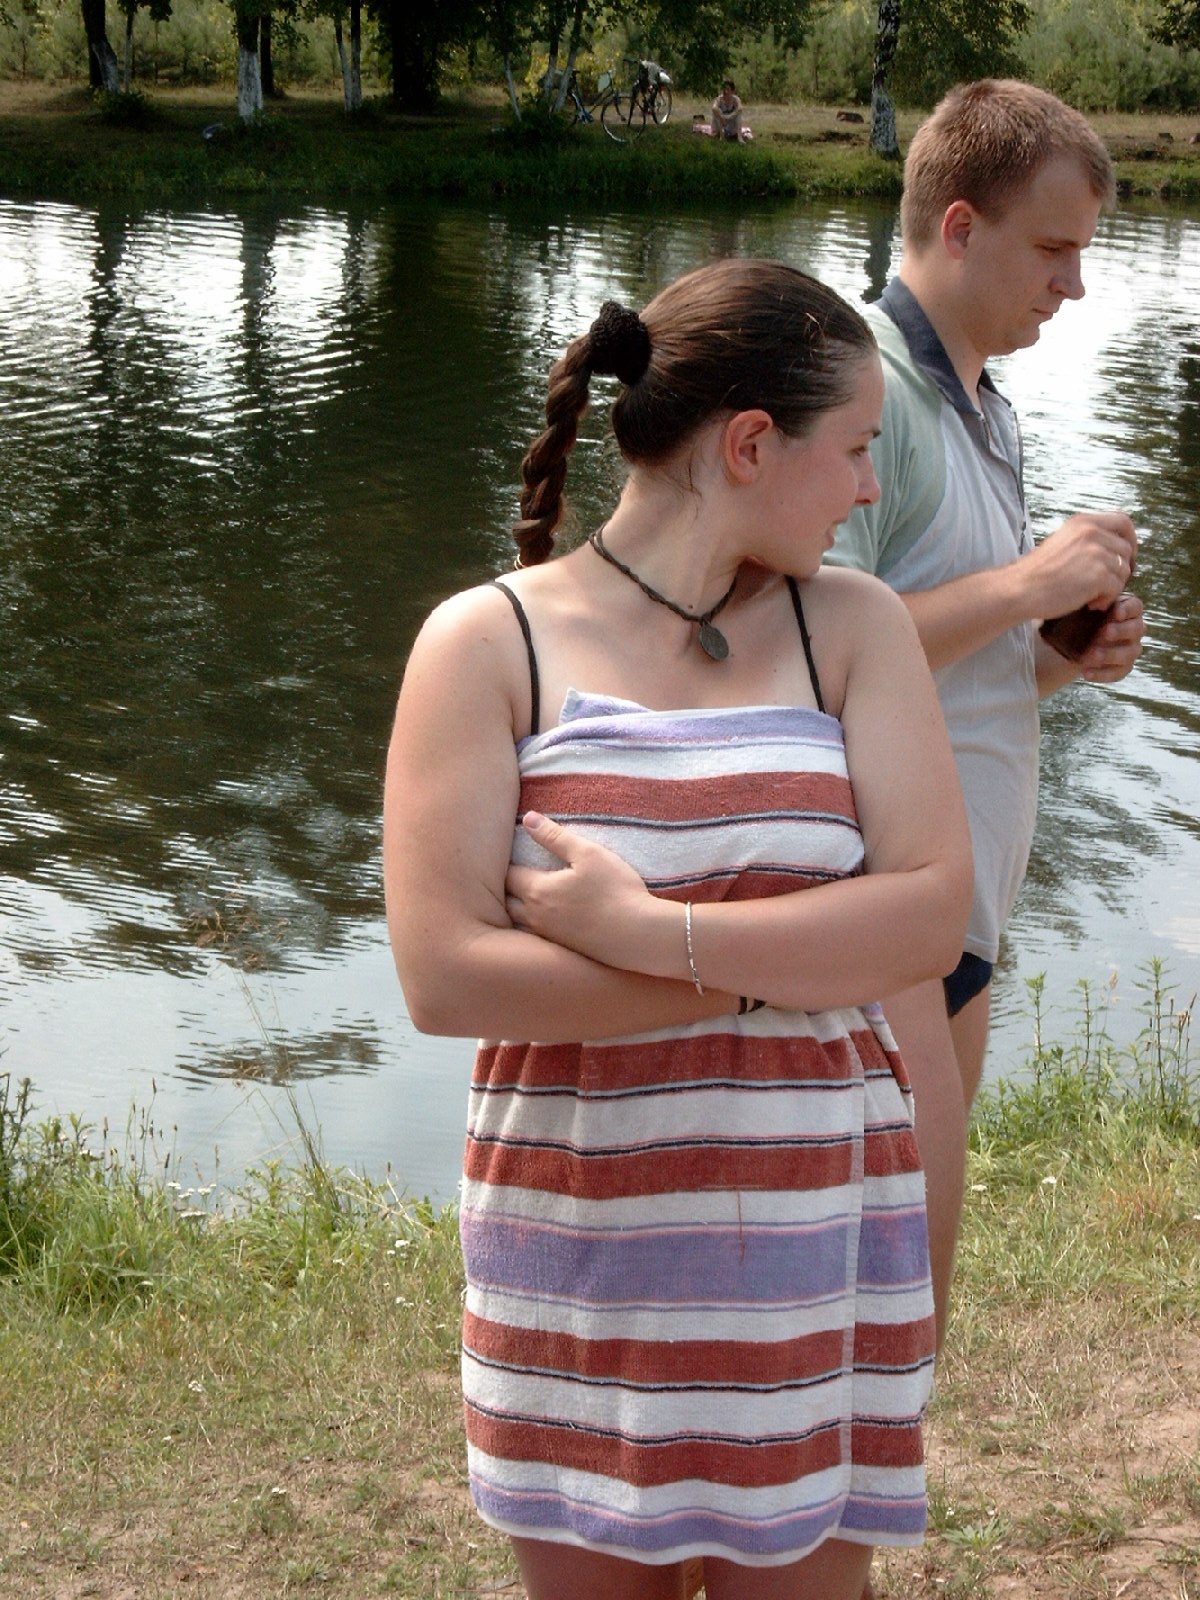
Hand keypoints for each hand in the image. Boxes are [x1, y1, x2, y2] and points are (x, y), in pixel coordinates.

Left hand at [505, 811, 656, 969]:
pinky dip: (531, 926)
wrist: (638, 936)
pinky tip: (547, 919)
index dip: (508, 863)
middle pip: (506, 901)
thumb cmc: (615, 891)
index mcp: (537, 891)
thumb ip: (555, 836)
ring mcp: (548, 936)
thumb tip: (528, 818)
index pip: (508, 874)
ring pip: (518, 923)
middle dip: (507, 887)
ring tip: (524, 896)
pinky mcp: (562, 949)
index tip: (511, 854)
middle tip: (514, 874)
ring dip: (516, 909)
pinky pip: (535, 937)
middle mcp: (535, 916)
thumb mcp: (588, 854)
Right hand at [1023, 511, 1137, 620]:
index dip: (1130, 539)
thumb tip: (1113, 546)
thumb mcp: (1062, 541)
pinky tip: (1090, 603)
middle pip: (1127, 549)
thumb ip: (1086, 538)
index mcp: (1083, 522)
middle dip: (1122, 569)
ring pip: (1124, 571)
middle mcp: (1091, 532)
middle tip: (1106, 584)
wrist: (1021, 589)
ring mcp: (1096, 552)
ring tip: (1092, 597)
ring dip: (1112, 587)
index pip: (1123, 521)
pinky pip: (1117, 587)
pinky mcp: (1099, 574)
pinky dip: (1107, 599)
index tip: (1125, 556)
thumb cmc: (1037, 573)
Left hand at [1076, 592, 1144, 682]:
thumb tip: (1083, 597)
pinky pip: (1118, 672)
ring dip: (1111, 654)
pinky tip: (1086, 673)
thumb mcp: (1081, 607)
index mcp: (1126, 609)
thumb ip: (1088, 601)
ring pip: (1130, 653)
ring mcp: (1130, 649)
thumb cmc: (1079, 618)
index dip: (1128, 610)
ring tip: (1091, 655)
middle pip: (1137, 629)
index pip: (1135, 606)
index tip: (1115, 612)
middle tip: (1104, 632)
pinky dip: (1102, 674)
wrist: (1071, 642)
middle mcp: (1133, 628)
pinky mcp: (1122, 667)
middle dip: (1121, 631)